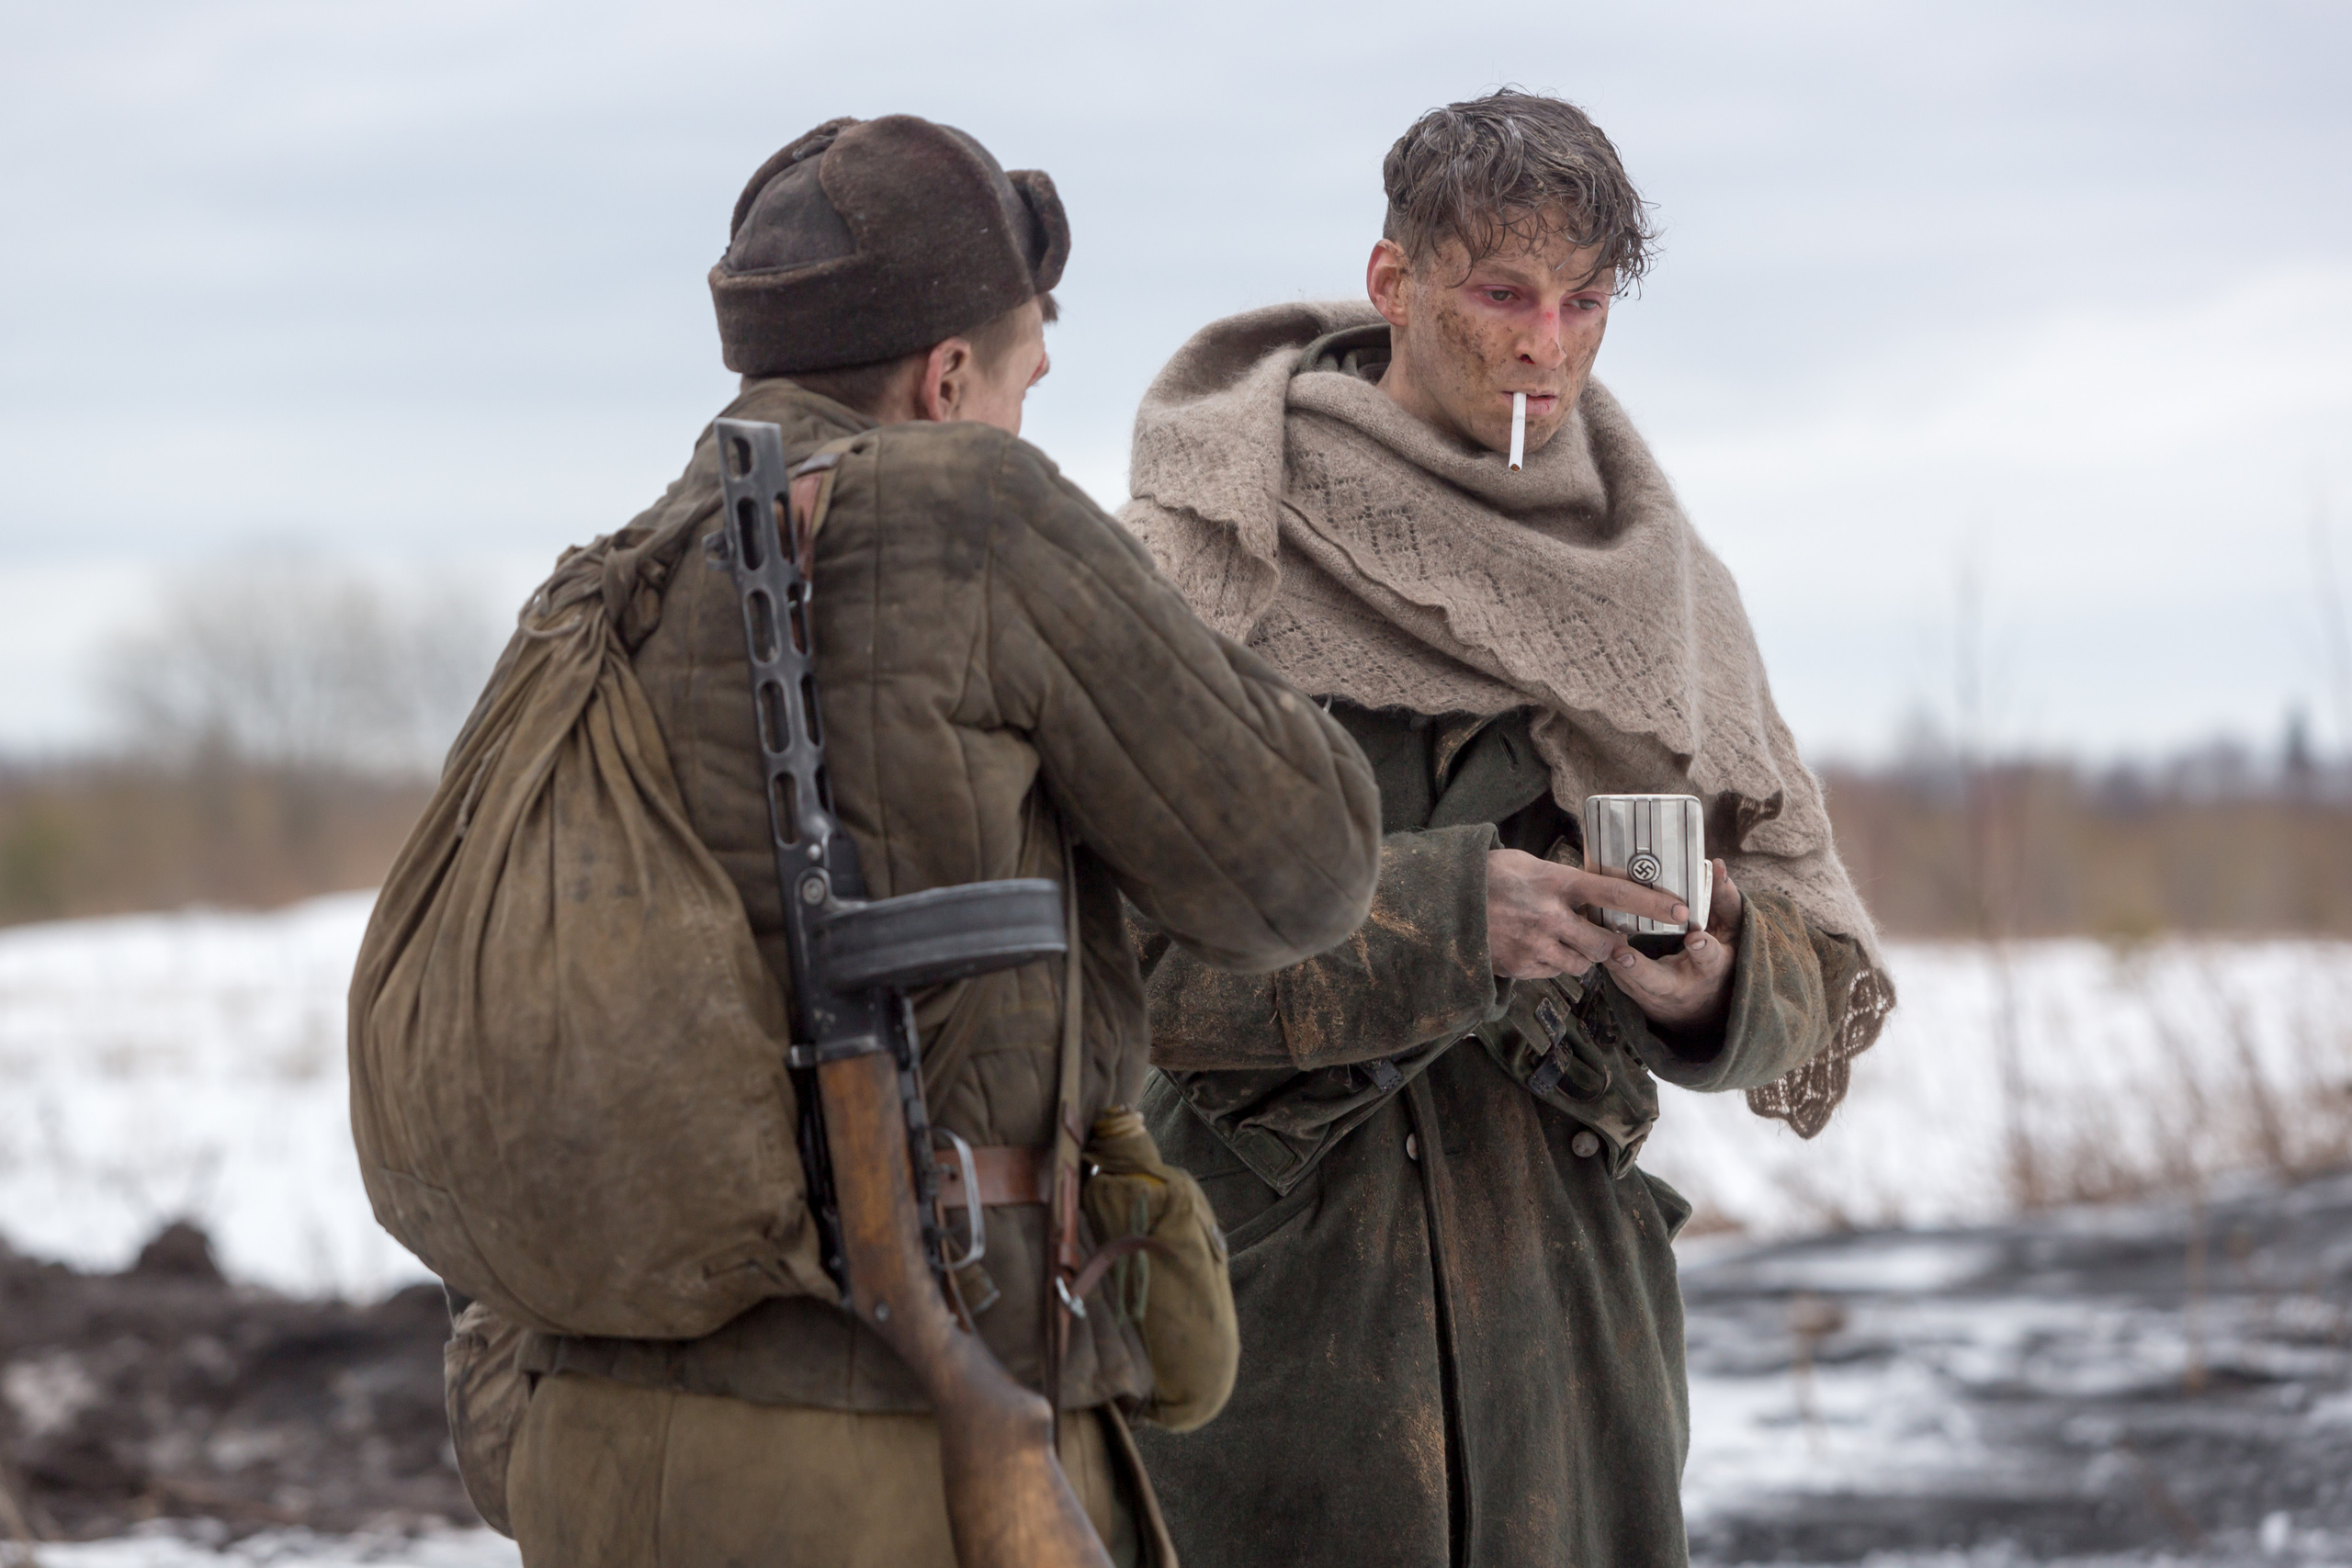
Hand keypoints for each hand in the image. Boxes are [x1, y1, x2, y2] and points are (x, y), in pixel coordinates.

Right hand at [1486, 848, 1687, 980]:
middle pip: (1604, 943)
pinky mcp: (1519, 967)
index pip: (1616, 892)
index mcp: (1554, 882)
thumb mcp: (1526, 863)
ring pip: (1581, 965)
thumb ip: (1561, 877)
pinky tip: (1537, 948)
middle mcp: (1548, 916)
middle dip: (1612, 944)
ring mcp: (1533, 946)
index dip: (1653, 903)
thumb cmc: (1486, 876)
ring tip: (1566, 941)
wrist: (1440, 903)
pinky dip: (1553, 964)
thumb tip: (1592, 887)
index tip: (1682, 910)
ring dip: (1583, 957)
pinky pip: (1552, 973)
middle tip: (1609, 937)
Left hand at [1606, 860, 1743, 1037]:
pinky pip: (1616, 980)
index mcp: (1711, 968)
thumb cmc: (1716, 956)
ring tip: (1592, 944)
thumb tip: (1717, 865)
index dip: (1703, 949)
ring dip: (1610, 965)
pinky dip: (1603, 962)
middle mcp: (1681, 985)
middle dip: (1639, 969)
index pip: (1709, 959)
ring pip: (1629, 983)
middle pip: (1659, 981)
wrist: (1701, 1006)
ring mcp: (1654, 995)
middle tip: (1622, 953)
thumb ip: (1724, 900)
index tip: (1695, 938)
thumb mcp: (1730, 931)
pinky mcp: (1635, 995)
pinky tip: (1586, 942)